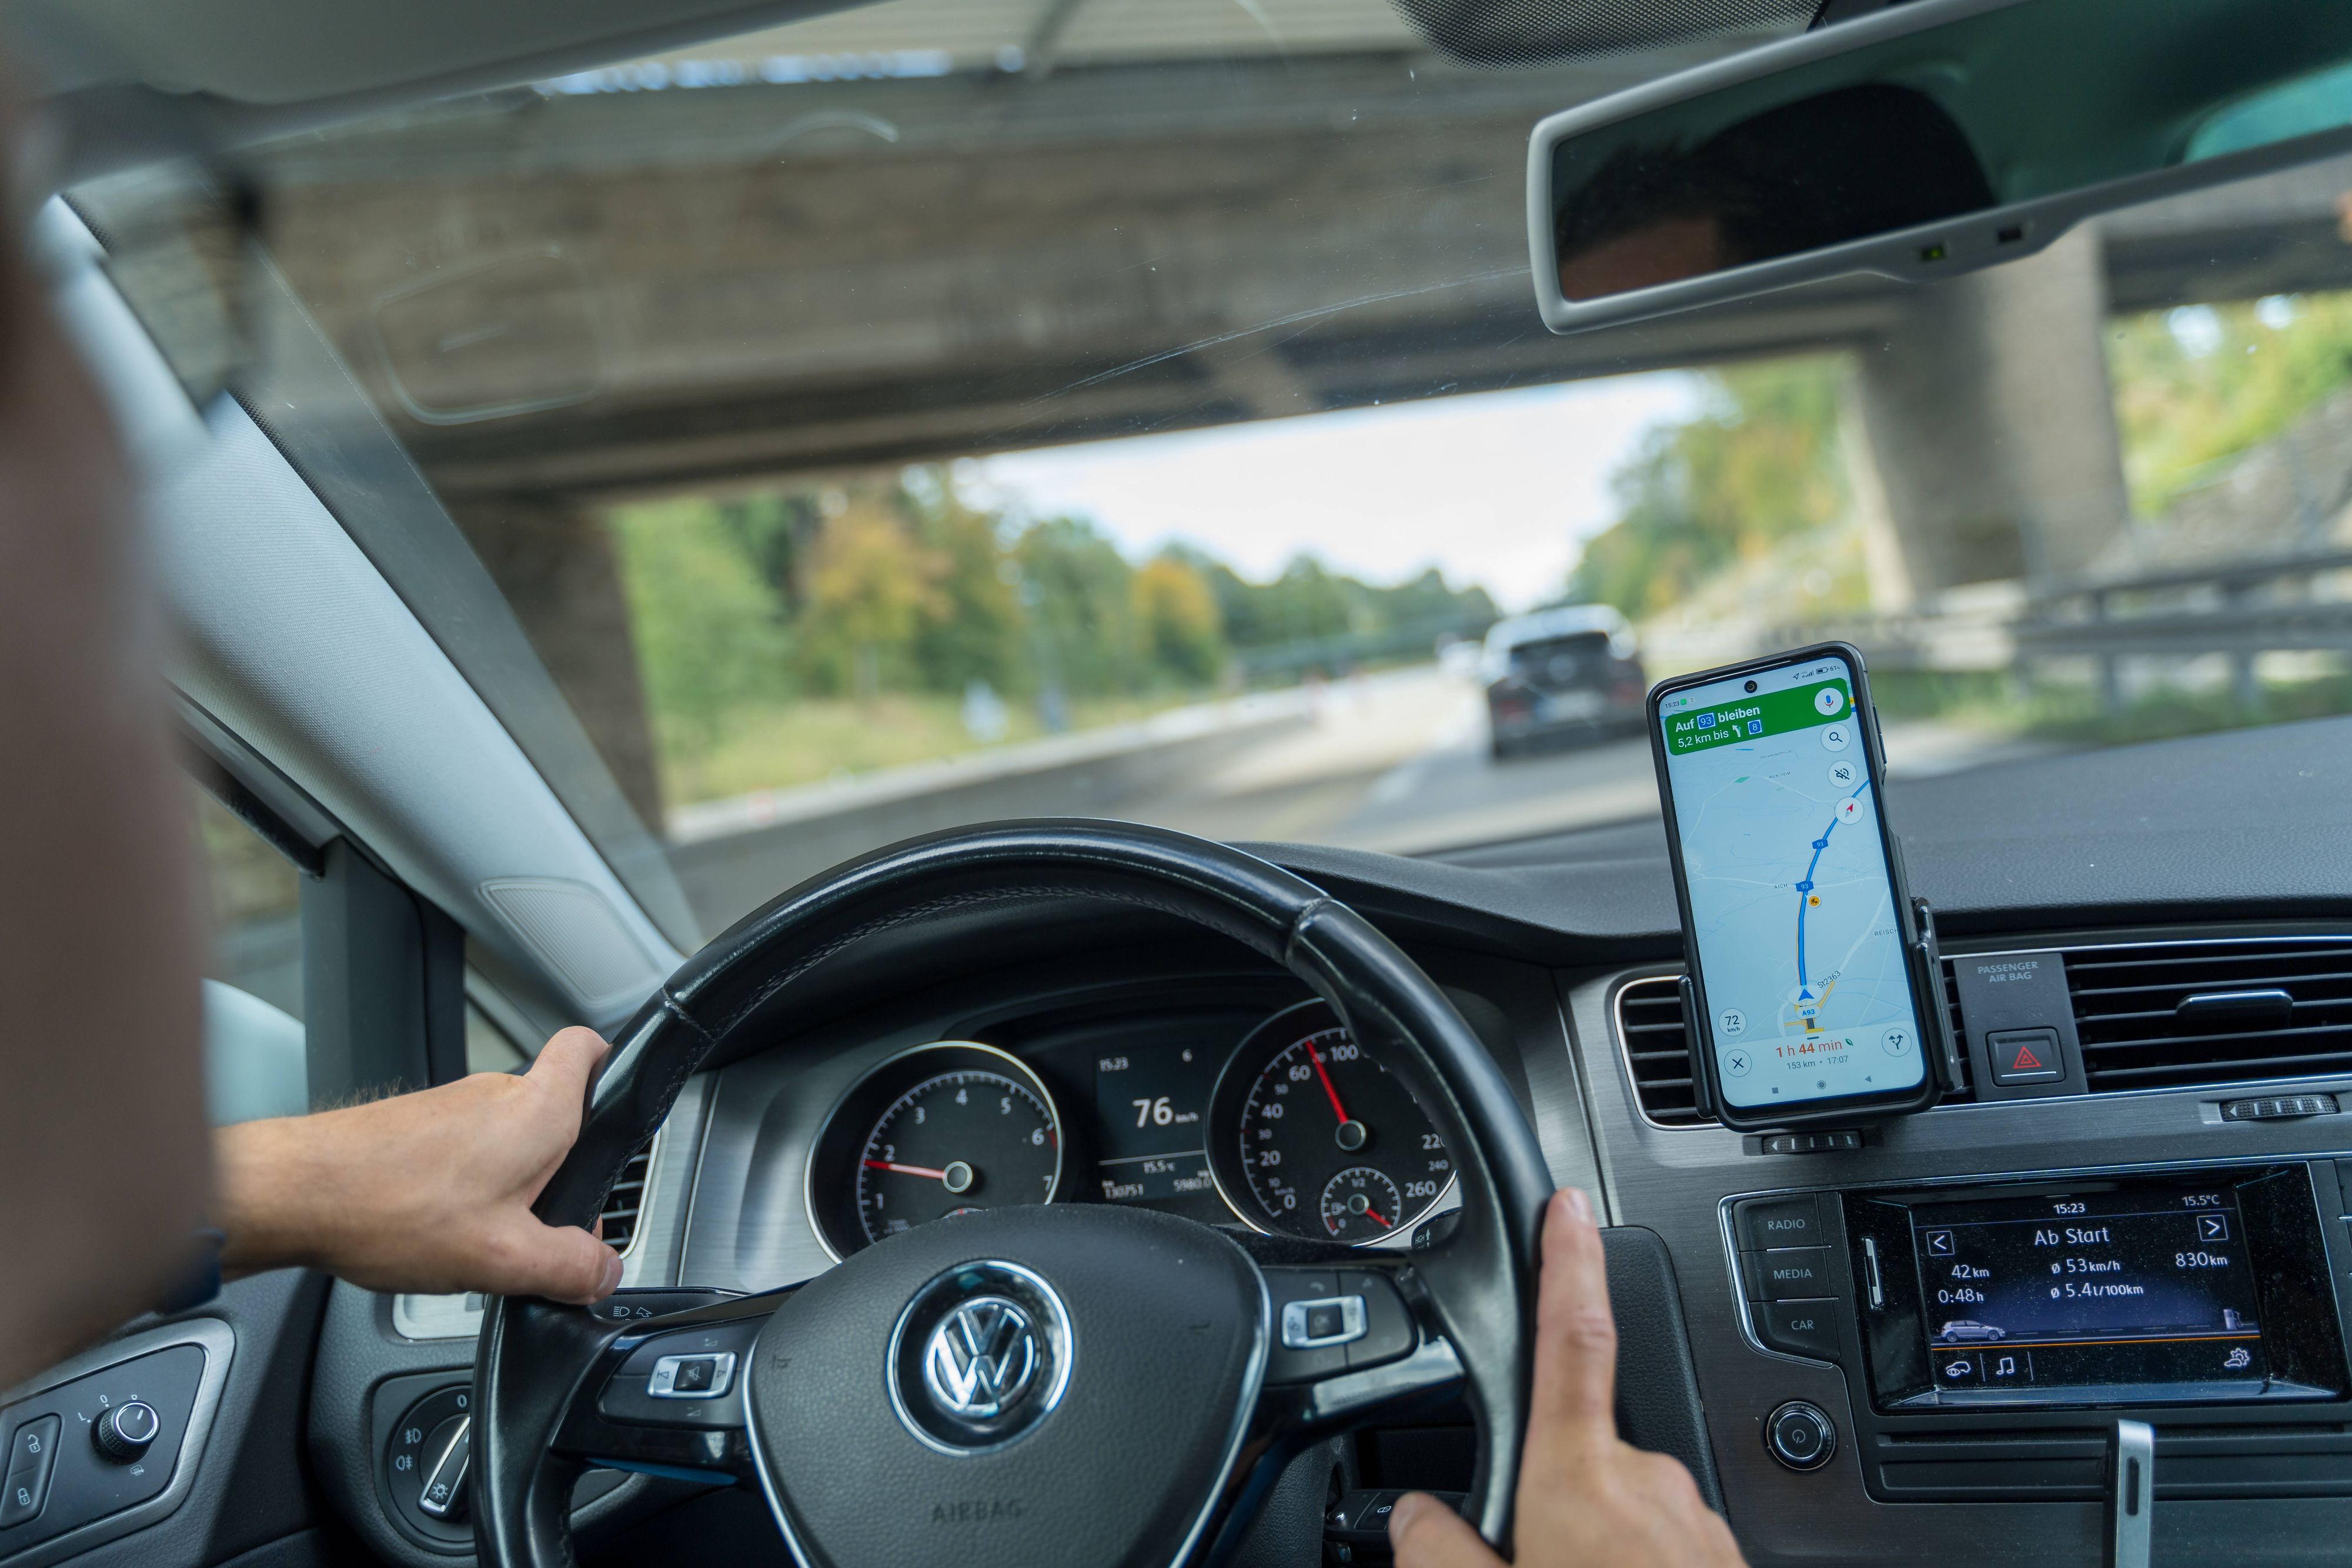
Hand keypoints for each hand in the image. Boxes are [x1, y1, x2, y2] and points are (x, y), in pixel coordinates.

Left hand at [214, 1027, 623, 1303]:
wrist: (292, 1194)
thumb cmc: (387, 1206)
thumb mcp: (502, 1259)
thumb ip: (568, 1267)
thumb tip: (602, 1273)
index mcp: (535, 1111)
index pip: (588, 1050)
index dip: (611, 1069)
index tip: (617, 1108)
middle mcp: (495, 1094)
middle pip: (554, 1119)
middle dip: (557, 1176)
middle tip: (540, 1232)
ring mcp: (450, 1107)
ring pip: (504, 1142)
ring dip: (504, 1189)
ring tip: (473, 1243)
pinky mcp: (413, 1126)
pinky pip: (461, 1153)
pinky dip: (461, 1190)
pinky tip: (433, 1233)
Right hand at [1389, 1188, 1746, 1567]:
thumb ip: (1440, 1551)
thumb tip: (1416, 1519)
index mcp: (1580, 1481)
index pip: (1573, 1337)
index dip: (1568, 1263)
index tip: (1569, 1209)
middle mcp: (1647, 1482)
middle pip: (1582, 1451)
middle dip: (1553, 1494)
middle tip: (1530, 1557)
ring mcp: (1695, 1519)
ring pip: (1623, 1506)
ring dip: (1596, 1543)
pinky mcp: (1726, 1556)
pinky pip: (1665, 1543)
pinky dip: (1634, 1564)